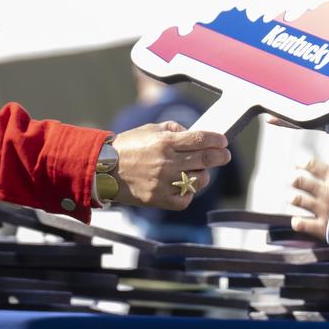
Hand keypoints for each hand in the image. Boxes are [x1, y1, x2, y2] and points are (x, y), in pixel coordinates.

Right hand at [112, 121, 232, 209]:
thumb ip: (174, 129)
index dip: (216, 140)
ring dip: (203, 174)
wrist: (104, 169)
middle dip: (220, 156)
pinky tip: (183, 185)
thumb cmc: (128, 147)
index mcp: (165, 142)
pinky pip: (185, 198)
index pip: (201, 139)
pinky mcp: (160, 199)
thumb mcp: (150, 129)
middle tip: (225, 155)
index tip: (223, 141)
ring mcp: (164, 182)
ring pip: (198, 180)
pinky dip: (188, 193)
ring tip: (198, 170)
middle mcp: (167, 162)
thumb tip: (194, 134)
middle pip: (205, 159)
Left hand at [289, 139, 328, 239]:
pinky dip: (297, 221)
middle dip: (295, 180)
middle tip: (293, 180)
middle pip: (300, 181)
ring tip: (294, 198)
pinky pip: (300, 223)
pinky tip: (298, 220)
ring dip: (295, 198)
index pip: (311, 165)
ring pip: (298, 200)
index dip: (302, 163)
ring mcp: (322, 210)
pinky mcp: (322, 228)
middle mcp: (326, 192)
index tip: (298, 164)